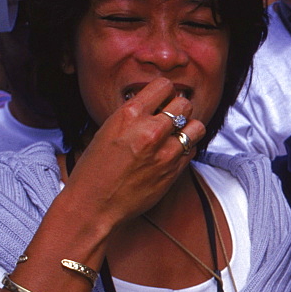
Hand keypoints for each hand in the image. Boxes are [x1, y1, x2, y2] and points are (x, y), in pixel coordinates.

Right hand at [63, 78, 203, 228]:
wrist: (94, 205)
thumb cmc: (95, 169)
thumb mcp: (108, 130)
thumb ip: (134, 116)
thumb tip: (156, 104)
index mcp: (129, 115)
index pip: (164, 86)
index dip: (165, 92)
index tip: (163, 99)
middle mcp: (150, 131)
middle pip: (185, 104)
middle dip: (179, 109)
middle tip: (171, 118)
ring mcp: (165, 152)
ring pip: (196, 127)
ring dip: (189, 128)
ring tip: (177, 134)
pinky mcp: (174, 171)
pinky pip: (193, 150)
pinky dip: (186, 149)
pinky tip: (172, 153)